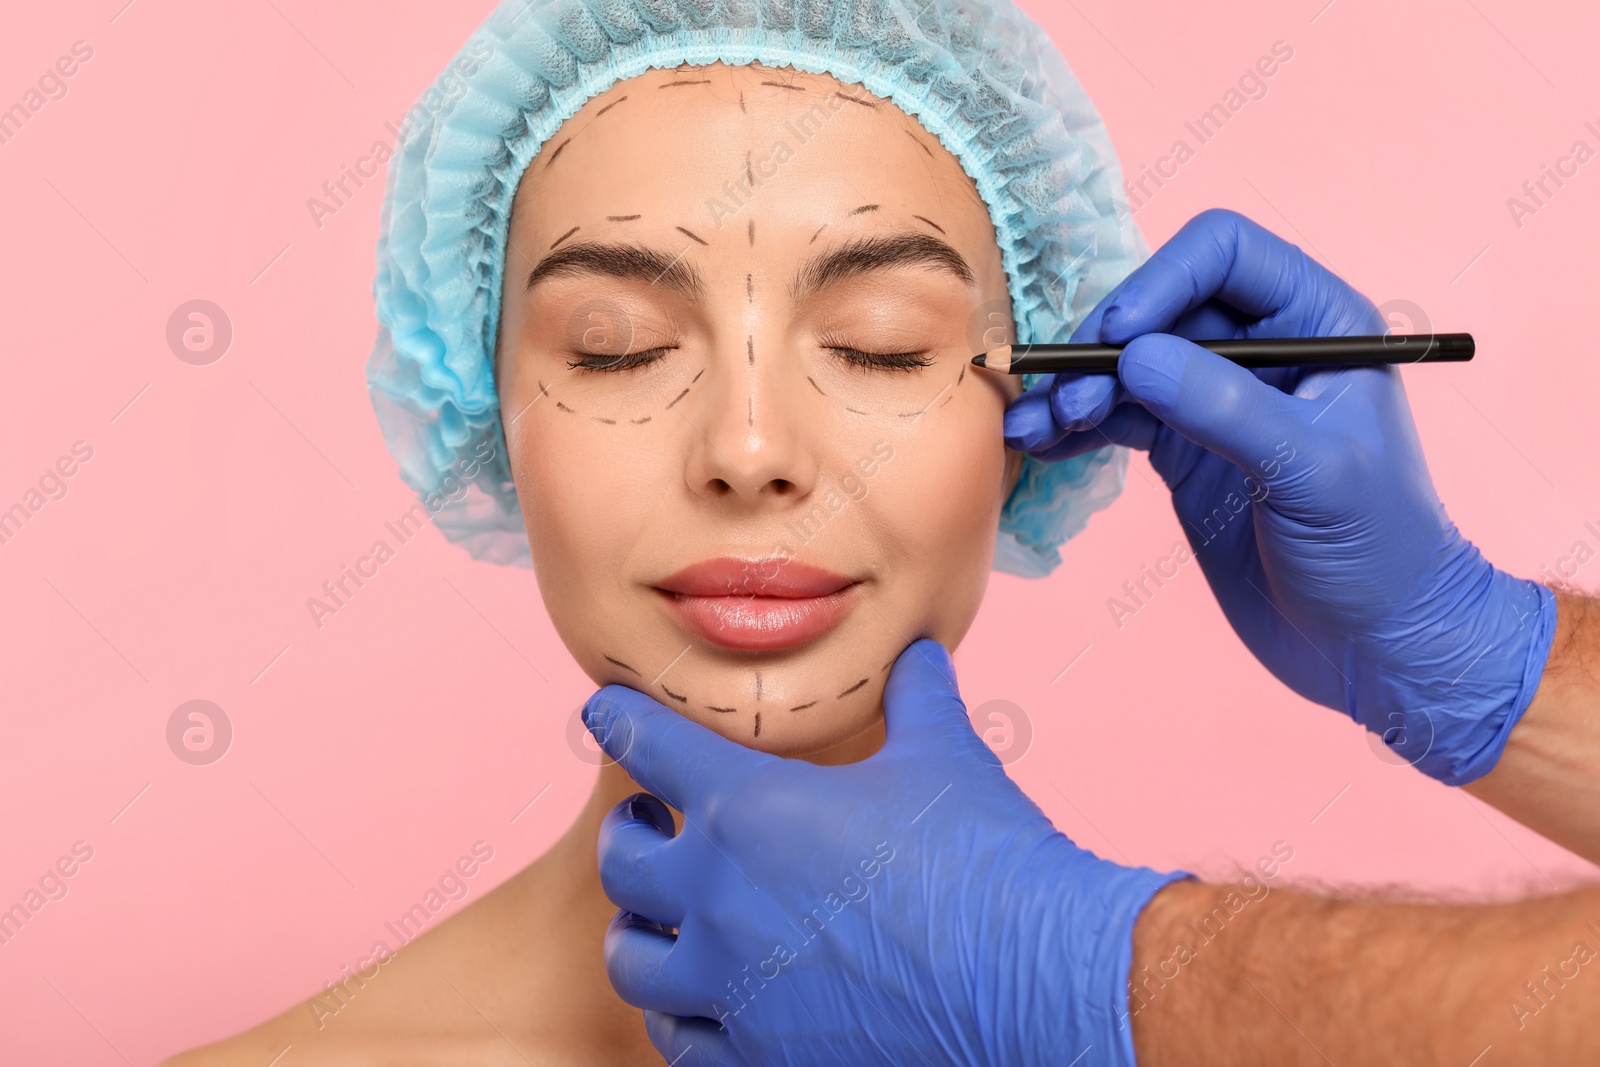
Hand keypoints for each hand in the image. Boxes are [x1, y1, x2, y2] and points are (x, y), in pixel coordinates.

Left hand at [584, 639, 1186, 1066]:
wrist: (1031, 981)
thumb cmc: (983, 858)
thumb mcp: (945, 756)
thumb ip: (918, 697)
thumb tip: (920, 654)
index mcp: (751, 808)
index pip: (648, 745)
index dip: (619, 720)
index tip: (601, 712)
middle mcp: (719, 897)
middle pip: (620, 862)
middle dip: (627, 838)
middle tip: (646, 828)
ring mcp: (732, 986)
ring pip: (634, 962)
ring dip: (640, 935)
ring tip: (659, 925)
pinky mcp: (760, 1055)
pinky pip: (682, 1041)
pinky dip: (682, 1016)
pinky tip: (702, 1003)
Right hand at [1003, 208, 1556, 785]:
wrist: (1376, 646)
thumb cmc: (1380, 552)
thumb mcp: (1311, 471)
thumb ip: (1226, 408)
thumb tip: (1135, 356)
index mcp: (1317, 322)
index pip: (1223, 254)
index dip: (1161, 280)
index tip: (1119, 338)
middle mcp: (1263, 348)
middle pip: (1158, 306)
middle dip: (1102, 346)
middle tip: (1066, 402)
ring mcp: (1218, 401)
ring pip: (1127, 364)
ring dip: (1075, 390)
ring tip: (1033, 429)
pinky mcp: (1186, 451)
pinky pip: (1116, 418)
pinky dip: (1074, 428)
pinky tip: (1040, 445)